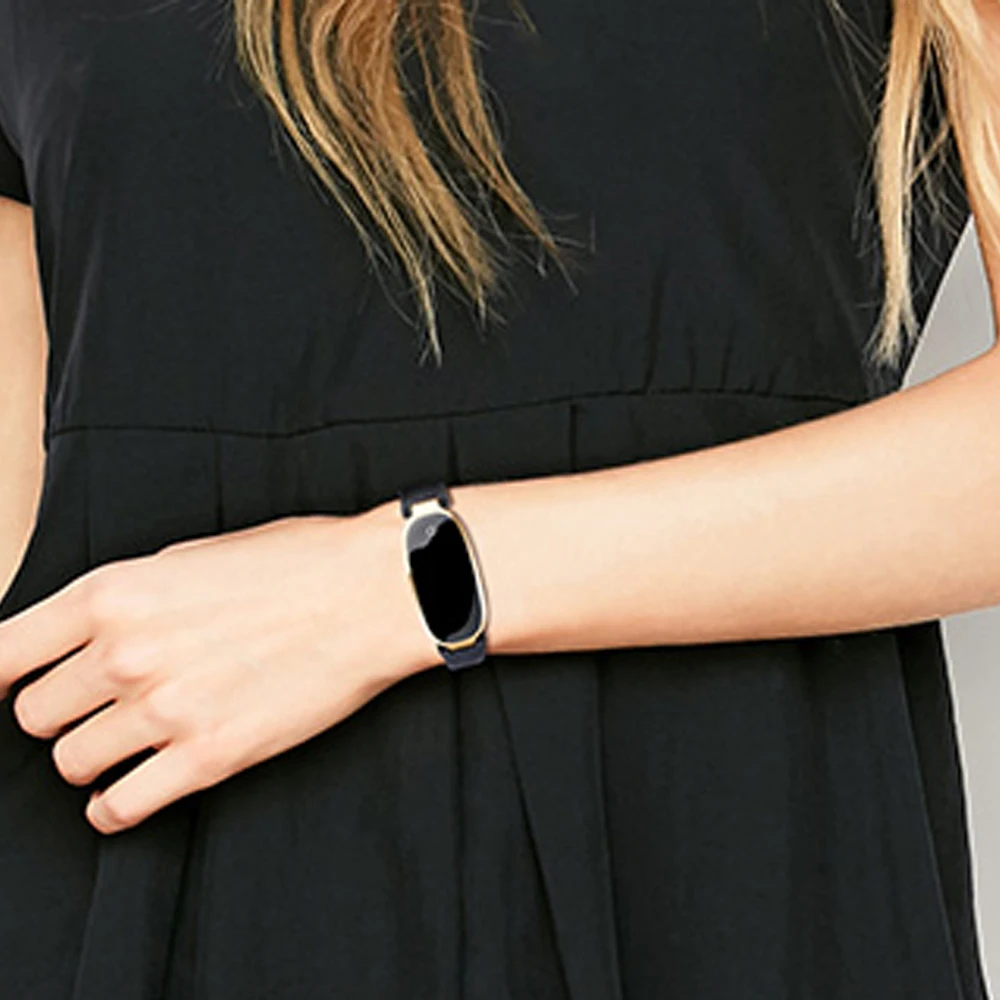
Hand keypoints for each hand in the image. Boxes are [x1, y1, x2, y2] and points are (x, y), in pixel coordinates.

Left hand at [0, 505, 436, 834]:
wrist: (371, 594)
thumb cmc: (297, 563)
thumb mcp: (193, 555)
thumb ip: (129, 597)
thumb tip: (90, 631)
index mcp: (113, 593)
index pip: (3, 654)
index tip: (9, 685)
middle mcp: (125, 654)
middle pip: (35, 714)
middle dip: (61, 711)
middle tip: (97, 705)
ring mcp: (165, 710)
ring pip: (70, 762)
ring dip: (91, 755)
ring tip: (126, 742)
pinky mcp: (209, 757)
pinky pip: (120, 807)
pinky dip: (115, 806)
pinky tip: (133, 789)